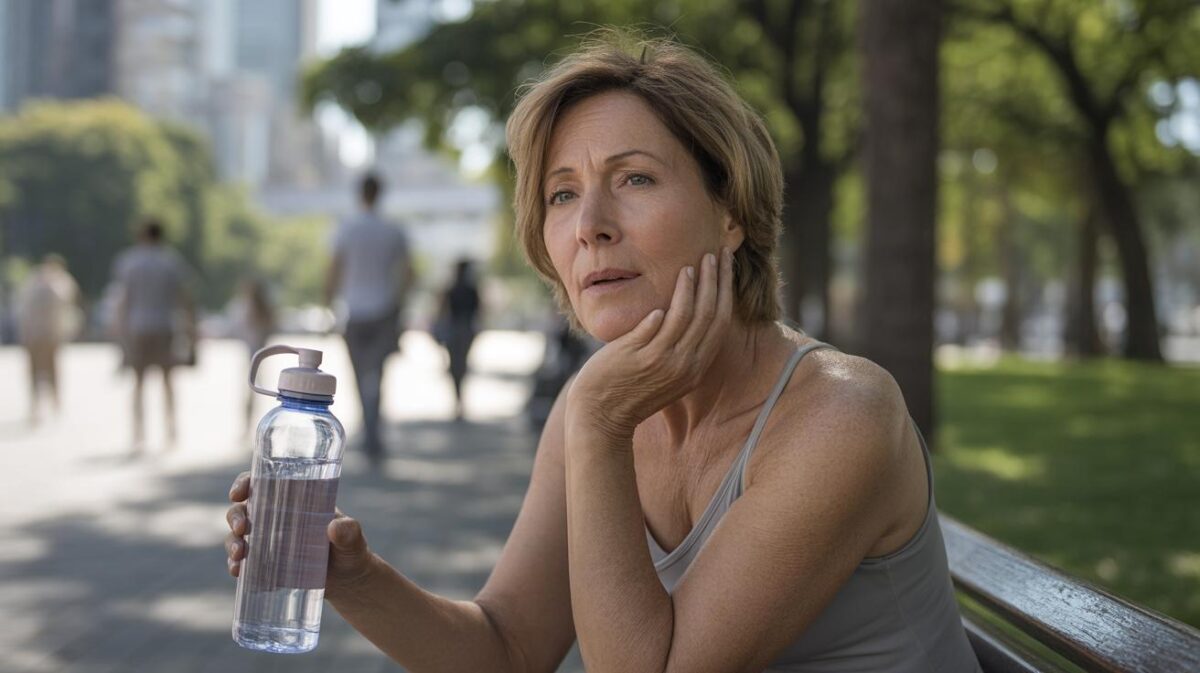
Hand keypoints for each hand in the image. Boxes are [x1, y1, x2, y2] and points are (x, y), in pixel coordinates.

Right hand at [224, 472, 376, 599]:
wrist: (349, 583)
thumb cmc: (351, 552)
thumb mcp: (353, 541)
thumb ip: (349, 533)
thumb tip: (336, 528)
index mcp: (295, 502)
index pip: (264, 484)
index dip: (245, 483)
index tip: (238, 493)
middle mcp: (277, 519)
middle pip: (244, 509)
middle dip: (235, 516)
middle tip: (242, 529)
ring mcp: (269, 542)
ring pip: (239, 536)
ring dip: (232, 542)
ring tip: (239, 556)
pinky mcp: (266, 565)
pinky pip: (243, 562)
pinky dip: (236, 566)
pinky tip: (238, 573)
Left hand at [566, 247, 733, 439]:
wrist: (601, 417)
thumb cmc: (628, 390)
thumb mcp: (663, 373)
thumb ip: (676, 350)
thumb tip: (673, 315)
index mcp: (695, 369)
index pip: (719, 323)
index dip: (725, 292)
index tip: (724, 267)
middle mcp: (686, 365)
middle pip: (710, 315)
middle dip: (716, 281)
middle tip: (715, 254)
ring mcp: (663, 361)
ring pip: (688, 315)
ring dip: (694, 285)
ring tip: (692, 262)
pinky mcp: (640, 356)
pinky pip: (661, 323)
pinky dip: (672, 302)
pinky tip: (674, 282)